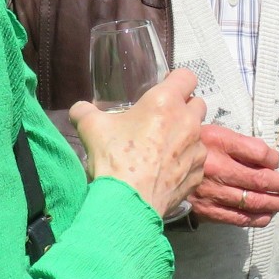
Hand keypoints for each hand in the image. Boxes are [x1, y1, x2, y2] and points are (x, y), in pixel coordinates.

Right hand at [69, 68, 207, 219]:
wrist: (128, 201)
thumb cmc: (114, 158)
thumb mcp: (91, 127)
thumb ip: (84, 111)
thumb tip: (79, 110)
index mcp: (166, 102)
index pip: (187, 77)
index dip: (177, 80)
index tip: (166, 87)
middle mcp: (188, 122)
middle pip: (198, 104)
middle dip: (184, 108)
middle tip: (163, 118)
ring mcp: (196, 149)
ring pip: (198, 134)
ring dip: (186, 136)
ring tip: (163, 147)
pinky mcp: (197, 173)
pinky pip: (196, 161)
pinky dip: (185, 162)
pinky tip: (167, 170)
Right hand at [187, 122, 278, 226]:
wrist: (157, 167)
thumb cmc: (191, 147)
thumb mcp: (215, 133)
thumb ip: (243, 144)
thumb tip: (270, 159)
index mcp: (218, 145)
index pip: (257, 154)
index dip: (273, 160)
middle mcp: (217, 170)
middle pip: (259, 181)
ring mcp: (212, 193)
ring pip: (252, 202)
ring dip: (275, 203)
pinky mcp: (206, 210)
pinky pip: (236, 218)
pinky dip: (256, 219)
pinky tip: (268, 216)